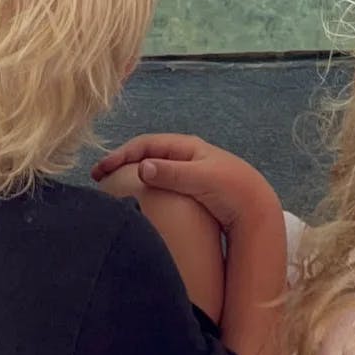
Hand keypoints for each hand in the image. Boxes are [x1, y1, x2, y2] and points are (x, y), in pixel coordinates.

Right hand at [91, 133, 278, 231]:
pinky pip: (159, 184)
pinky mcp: (187, 190)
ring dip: (129, 176)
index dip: (120, 155)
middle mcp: (183, 156)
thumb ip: (172, 173)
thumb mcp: (201, 179)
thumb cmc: (232, 189)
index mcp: (185, 147)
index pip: (144, 145)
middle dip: (120, 164)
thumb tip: (140, 167)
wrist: (257, 208)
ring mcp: (185, 173)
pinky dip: (142, 188)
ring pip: (150, 170)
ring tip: (110, 189)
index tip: (100, 171)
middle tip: (97, 178)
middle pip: (144, 155)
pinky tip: (134, 200)